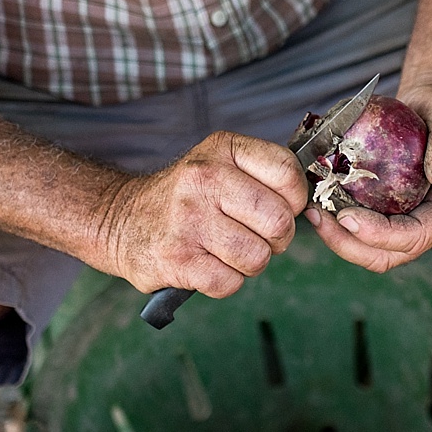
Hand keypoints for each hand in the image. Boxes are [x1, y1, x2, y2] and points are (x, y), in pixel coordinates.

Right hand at [101, 132, 306, 296]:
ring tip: (228, 251)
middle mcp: (204, 177)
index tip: (279, 207)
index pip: (288, 173)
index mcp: (222, 149)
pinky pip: (230, 283)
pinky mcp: (177, 259)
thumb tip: (311, 201)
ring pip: (257, 257)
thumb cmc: (185, 197)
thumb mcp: (218, 163)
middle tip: (256, 237)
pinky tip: (208, 267)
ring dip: (250, 263)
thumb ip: (262, 173)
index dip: (295, 200)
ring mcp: (189, 219)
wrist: (120, 220)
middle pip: (279, 222)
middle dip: (276, 239)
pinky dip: (226, 282)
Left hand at [306, 81, 431, 271]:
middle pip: (385, 255)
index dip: (379, 235)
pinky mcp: (385, 215)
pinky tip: (315, 200)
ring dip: (337, 238)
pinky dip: (336, 223)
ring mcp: (404, 223)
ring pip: (368, 249)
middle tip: (317, 217)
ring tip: (311, 211)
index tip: (346, 217)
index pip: (413, 236)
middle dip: (348, 244)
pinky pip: (359, 230)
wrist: (431, 110)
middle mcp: (426, 226)